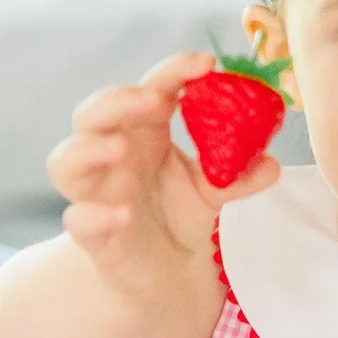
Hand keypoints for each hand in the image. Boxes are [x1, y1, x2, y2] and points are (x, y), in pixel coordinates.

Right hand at [48, 51, 279, 300]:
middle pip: (92, 114)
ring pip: (65, 161)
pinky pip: (78, 220)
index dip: (172, 71)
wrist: (162, 274)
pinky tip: (124, 215)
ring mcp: (95, 193)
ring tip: (120, 149)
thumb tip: (272, 164)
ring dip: (89, 149)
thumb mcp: (213, 190)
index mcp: (144, 132)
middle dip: (118, 101)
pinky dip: (95, 215)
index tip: (206, 63)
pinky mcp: (91, 233)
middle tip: (154, 100)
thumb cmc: (176, 215)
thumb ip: (239, 176)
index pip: (149, 89)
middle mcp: (112, 155)